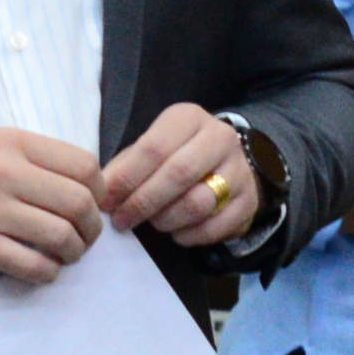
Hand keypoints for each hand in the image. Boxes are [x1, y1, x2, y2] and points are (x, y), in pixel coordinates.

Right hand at [0, 129, 106, 284]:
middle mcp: (6, 173)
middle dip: (92, 225)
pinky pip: (31, 265)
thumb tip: (84, 181)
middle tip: (86, 234)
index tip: (93, 202)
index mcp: (14, 143)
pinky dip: (47, 271)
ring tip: (68, 253)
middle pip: (78, 202)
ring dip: (74, 251)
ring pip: (60, 236)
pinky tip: (45, 268)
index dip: (99, 188)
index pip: (83, 165)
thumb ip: (36, 156)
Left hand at [97, 103, 259, 249]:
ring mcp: (240, 169)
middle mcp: (220, 138)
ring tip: (154, 223)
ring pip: (199, 202)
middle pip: (178, 174)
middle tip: (123, 220)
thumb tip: (103, 193)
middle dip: (144, 202)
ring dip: (167, 220)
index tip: (106, 201)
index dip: (126, 178)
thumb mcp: (151, 148)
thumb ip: (126, 166)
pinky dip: (190, 236)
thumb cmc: (177, 155)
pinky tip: (177, 233)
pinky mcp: (250, 200)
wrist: (227, 162)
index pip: (154, 147)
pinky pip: (216, 226)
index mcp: (189, 118)